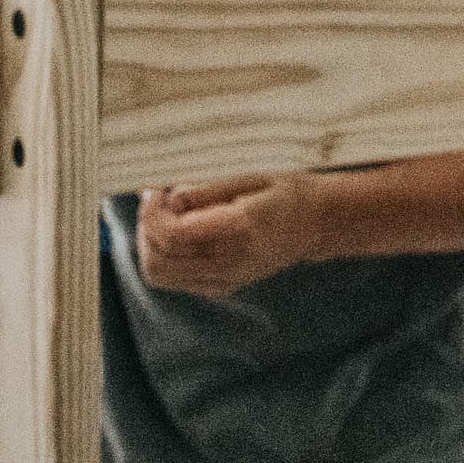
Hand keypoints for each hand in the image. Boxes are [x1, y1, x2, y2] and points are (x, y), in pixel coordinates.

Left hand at [137, 175, 328, 297]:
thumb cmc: (285, 191)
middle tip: (158, 202)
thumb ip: (205, 189)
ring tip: (166, 217)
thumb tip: (166, 197)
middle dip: (146, 229)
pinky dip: (164, 257)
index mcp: (241, 229)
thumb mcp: (249, 175)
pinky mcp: (222, 286)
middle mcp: (232, 261)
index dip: (152, 212)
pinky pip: (175, 280)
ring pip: (161, 275)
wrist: (317, 223)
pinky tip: (179, 233)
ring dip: (151, 244)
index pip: (174, 235)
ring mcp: (226, 279)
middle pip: (159, 262)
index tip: (155, 190)